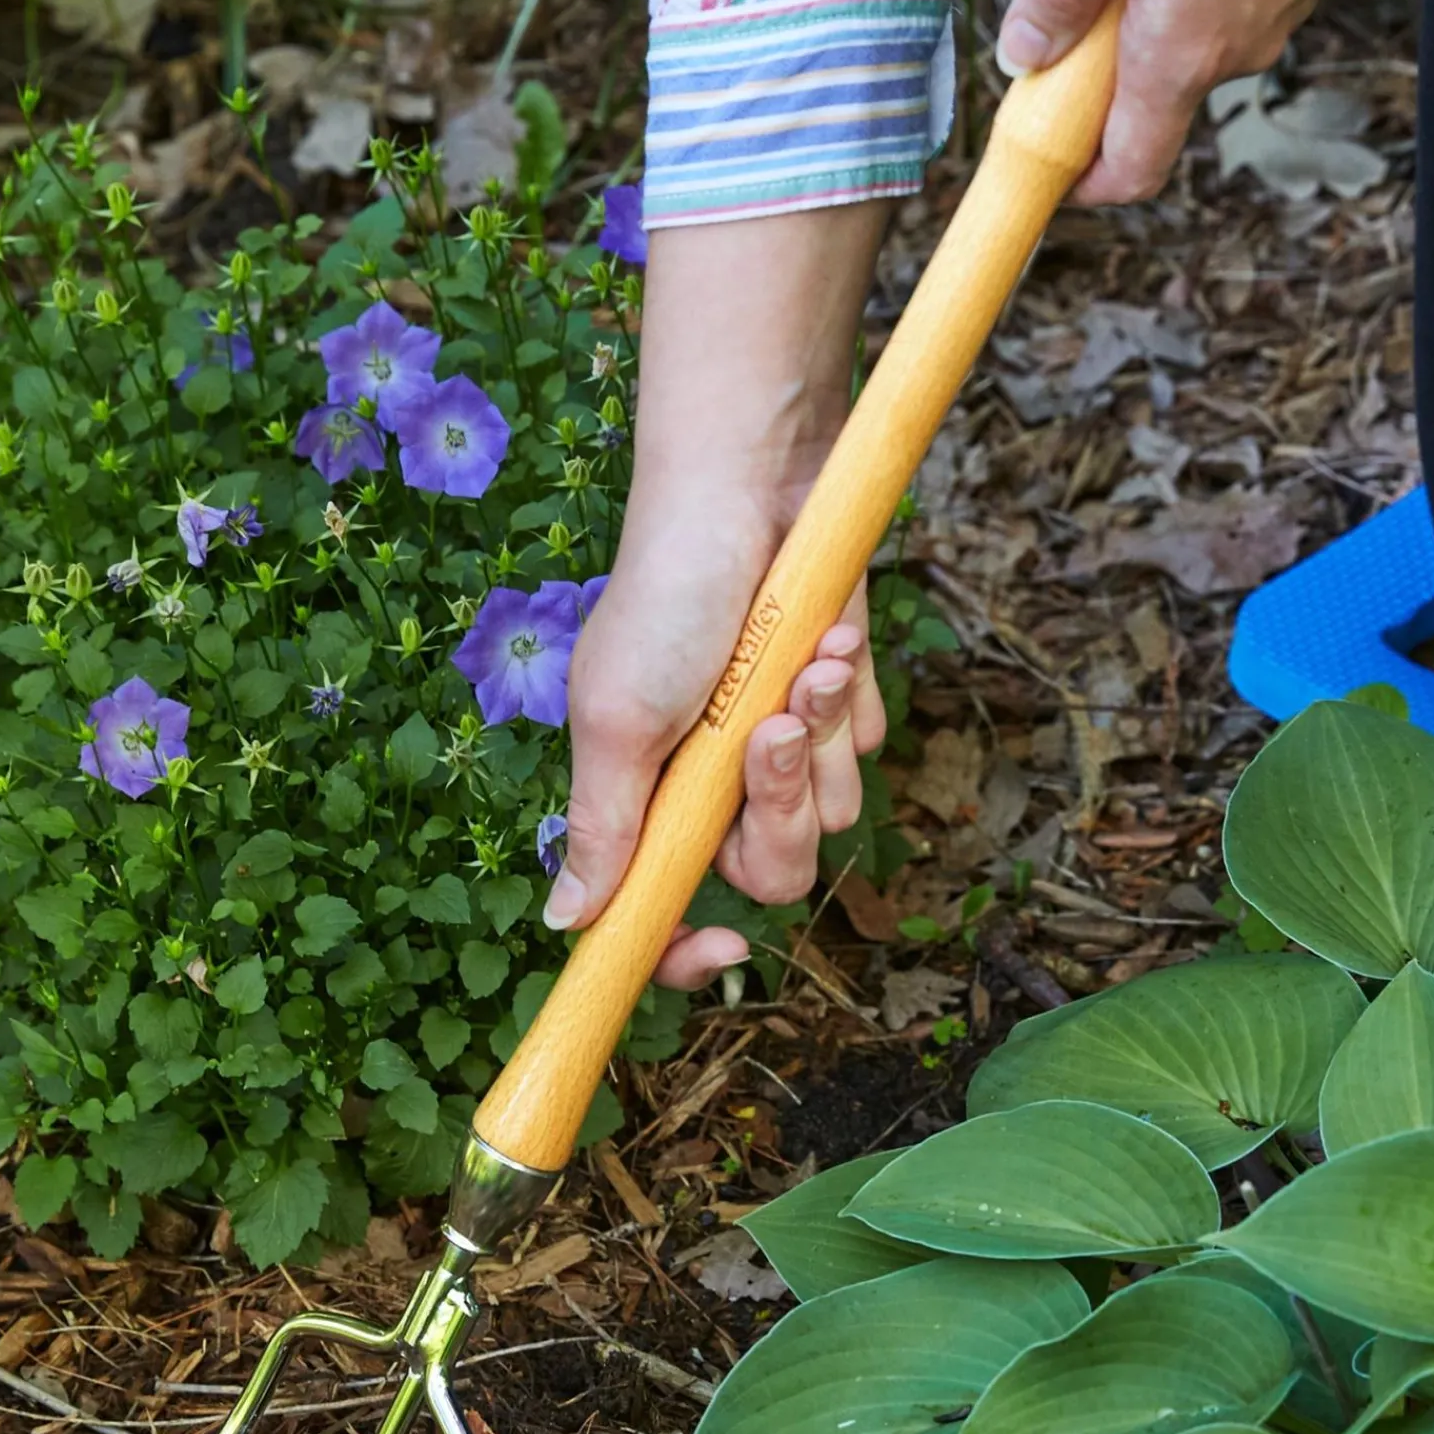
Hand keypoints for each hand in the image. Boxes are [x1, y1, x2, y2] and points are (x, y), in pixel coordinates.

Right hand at [560, 533, 883, 987]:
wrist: (753, 486)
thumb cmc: (668, 595)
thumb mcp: (616, 718)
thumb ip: (602, 826)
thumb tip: (567, 923)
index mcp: (646, 796)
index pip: (662, 909)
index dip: (684, 947)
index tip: (721, 947)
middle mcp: (714, 782)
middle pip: (771, 871)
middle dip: (779, 807)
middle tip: (769, 731)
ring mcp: (779, 742)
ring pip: (832, 813)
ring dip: (821, 737)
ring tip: (800, 661)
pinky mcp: (836, 700)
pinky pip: (866, 747)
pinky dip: (850, 694)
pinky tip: (827, 637)